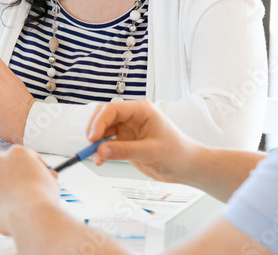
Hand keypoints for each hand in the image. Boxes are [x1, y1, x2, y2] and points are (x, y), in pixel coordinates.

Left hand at [0, 146, 58, 235]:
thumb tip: (48, 178)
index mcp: (17, 153)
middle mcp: (0, 162)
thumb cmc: (42, 196)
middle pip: (10, 169)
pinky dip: (0, 206)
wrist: (29, 213)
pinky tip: (11, 212)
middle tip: (29, 190)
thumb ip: (46, 176)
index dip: (35, 166)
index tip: (39, 175)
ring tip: (21, 205)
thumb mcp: (52, 180)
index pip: (26, 156)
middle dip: (18, 178)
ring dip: (7, 192)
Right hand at [86, 100, 200, 183]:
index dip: (99, 122)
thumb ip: (125, 151)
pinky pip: (106, 142)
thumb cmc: (177, 153)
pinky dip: (100, 150)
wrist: (186, 166)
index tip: (93, 138)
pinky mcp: (125, 141)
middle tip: (91, 146)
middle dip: (94, 130)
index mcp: (141, 110)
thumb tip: (101, 150)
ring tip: (96, 157)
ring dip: (96, 142)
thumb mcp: (151, 152)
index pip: (113, 109)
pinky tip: (100, 159)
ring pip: (102, 129)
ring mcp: (127, 128)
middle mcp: (132, 116)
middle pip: (103, 116)